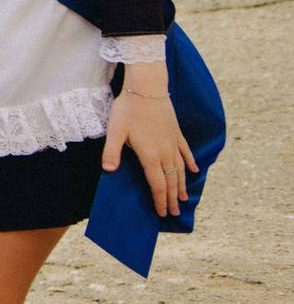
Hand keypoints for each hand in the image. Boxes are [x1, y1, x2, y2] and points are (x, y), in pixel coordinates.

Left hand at [105, 82, 196, 218]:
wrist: (148, 89)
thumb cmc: (128, 110)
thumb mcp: (115, 131)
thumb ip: (112, 152)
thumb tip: (108, 171)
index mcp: (151, 155)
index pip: (157, 184)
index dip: (160, 200)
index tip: (161, 213)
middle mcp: (165, 153)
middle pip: (171, 181)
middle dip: (172, 198)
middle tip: (174, 213)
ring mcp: (173, 143)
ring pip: (180, 170)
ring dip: (182, 185)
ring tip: (184, 199)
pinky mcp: (177, 133)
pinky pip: (186, 152)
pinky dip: (190, 163)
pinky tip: (194, 171)